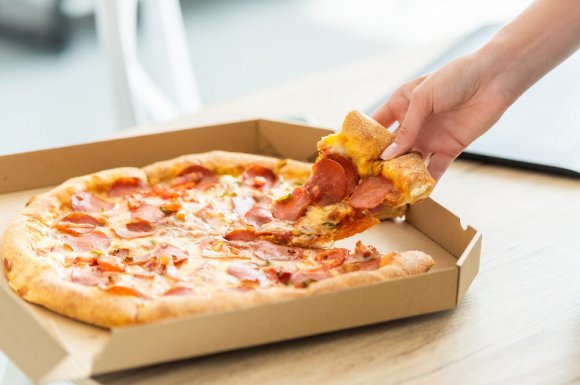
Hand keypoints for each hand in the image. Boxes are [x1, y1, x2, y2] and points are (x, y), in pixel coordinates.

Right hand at [373, 52, 514, 179]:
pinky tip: (417, 193)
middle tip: (367, 181)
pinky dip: (428, 180)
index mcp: (402, 104)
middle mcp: (414, 123)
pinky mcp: (450, 148)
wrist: (494, 79)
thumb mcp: (423, 98)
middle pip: (392, 148)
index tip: (352, 157)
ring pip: (411, 161)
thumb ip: (406, 128)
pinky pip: (436, 168)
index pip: (377, 125)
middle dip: (381, 163)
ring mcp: (431, 137)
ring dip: (402, 175)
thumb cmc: (455, 78)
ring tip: (388, 191)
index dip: (365, 140)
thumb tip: (386, 156)